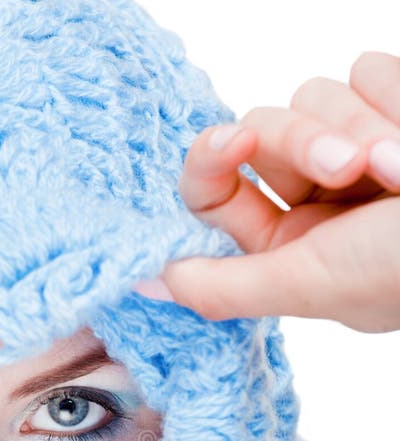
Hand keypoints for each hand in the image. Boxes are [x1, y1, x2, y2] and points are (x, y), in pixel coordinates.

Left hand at [161, 52, 399, 332]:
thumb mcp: (311, 284)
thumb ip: (227, 286)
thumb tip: (151, 281)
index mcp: (288, 248)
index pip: (215, 189)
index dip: (211, 160)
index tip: (230, 143)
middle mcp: (318, 198)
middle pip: (266, 130)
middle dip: (311, 141)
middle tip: (356, 169)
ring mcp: (361, 149)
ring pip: (315, 94)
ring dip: (364, 123)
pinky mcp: (398, 106)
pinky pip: (365, 69)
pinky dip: (398, 98)